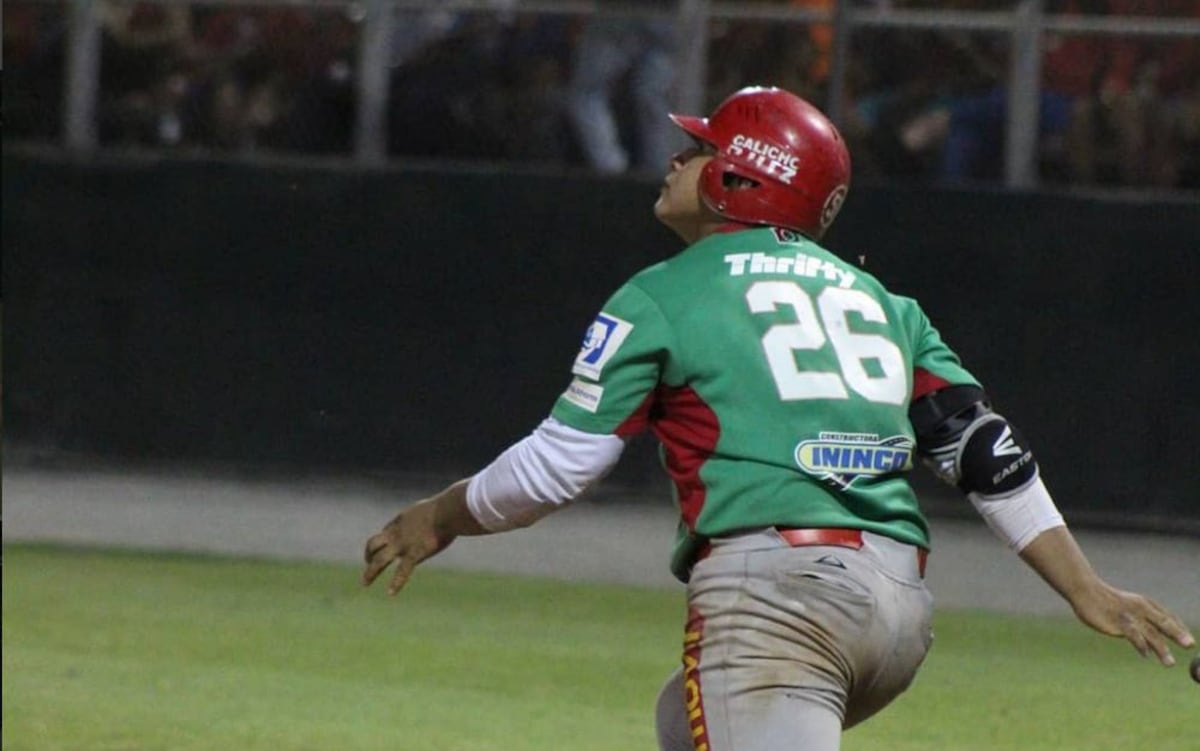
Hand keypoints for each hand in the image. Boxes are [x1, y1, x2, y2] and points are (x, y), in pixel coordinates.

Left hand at [361, 499, 447, 595]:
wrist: (448, 511)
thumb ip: (427, 516)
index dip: (382, 542)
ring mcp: (403, 544)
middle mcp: (396, 533)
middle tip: (367, 563)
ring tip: (364, 583)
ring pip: (379, 560)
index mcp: (400, 521)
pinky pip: (402, 571)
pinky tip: (391, 593)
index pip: (385, 533)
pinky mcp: (415, 553)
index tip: (383, 548)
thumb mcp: (431, 508)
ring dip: (370, 572)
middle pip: (374, 545)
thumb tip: (436, 518)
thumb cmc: (446, 508)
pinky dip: (396, 583)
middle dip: (368, 555)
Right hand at [1070, 582, 1194, 666]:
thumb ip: (1141, 623)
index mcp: (1145, 603)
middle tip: (1190, 645)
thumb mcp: (1128, 608)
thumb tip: (1152, 646)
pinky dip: (1140, 645)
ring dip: (1161, 649)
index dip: (1180, 628)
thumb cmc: (1105, 601)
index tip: (1190, 641)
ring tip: (1170, 663)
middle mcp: (1141, 608)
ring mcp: (1130, 615)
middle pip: (1163, 623)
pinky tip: (1145, 655)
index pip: (1167, 617)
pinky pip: (1132, 635)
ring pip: (1150, 633)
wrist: (1085, 590)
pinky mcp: (1118, 622)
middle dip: (1177, 634)